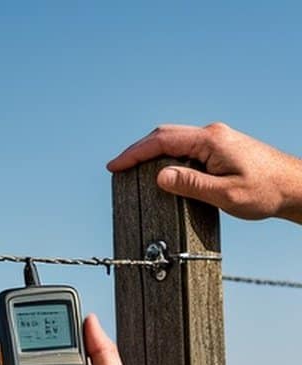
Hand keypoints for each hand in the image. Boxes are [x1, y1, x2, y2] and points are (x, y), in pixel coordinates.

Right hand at [107, 122, 301, 223]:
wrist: (294, 186)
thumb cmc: (265, 191)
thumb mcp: (225, 194)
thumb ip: (191, 185)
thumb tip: (159, 177)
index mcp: (211, 141)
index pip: (162, 141)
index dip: (135, 153)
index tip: (115, 166)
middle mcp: (212, 135)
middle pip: (165, 136)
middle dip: (138, 151)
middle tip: (118, 168)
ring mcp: (216, 140)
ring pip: (174, 141)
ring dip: (152, 153)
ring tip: (133, 170)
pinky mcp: (219, 149)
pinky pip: (185, 148)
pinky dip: (166, 157)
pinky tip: (160, 171)